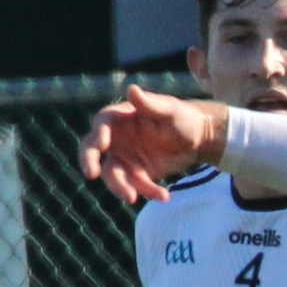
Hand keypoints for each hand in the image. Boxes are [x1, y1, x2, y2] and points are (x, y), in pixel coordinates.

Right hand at [76, 85, 227, 205]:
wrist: (198, 139)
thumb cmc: (182, 117)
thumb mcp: (169, 110)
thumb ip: (149, 103)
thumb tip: (131, 89)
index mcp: (121, 117)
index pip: (102, 123)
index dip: (99, 134)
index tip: (103, 144)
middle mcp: (116, 138)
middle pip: (92, 149)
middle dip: (89, 161)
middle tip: (91, 173)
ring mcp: (124, 158)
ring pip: (111, 174)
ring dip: (119, 186)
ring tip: (132, 197)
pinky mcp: (136, 175)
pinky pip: (135, 186)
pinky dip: (147, 191)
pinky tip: (164, 195)